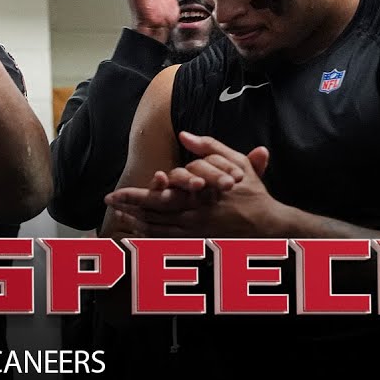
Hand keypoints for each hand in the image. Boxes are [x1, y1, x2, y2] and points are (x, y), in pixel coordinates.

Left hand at [105, 134, 281, 237]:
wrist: (270, 225)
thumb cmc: (252, 193)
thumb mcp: (234, 163)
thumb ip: (209, 147)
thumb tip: (184, 135)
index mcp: (195, 198)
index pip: (154, 198)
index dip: (131, 197)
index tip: (113, 195)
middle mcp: (190, 218)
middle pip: (149, 216)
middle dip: (126, 210)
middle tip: (109, 205)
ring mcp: (194, 234)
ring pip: (156, 232)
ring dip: (135, 224)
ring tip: (119, 217)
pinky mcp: (200, 244)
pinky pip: (169, 244)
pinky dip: (151, 239)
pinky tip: (139, 234)